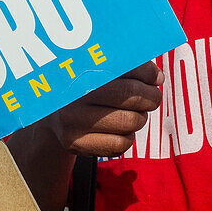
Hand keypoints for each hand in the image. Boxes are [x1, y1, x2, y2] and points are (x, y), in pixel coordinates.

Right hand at [45, 62, 161, 157]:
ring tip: (132, 113)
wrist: (53, 116)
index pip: (124, 66)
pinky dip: (128, 137)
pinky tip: (120, 130)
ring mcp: (72, 120)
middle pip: (129, 93)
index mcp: (81, 68)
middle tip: (152, 98)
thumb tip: (157, 78)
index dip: (147, 72)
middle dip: (150, 96)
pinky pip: (120, 144)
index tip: (156, 77)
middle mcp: (73, 92)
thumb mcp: (103, 71)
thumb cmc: (89, 89)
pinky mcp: (75, 143)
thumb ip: (130, 67)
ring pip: (129, 121)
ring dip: (140, 118)